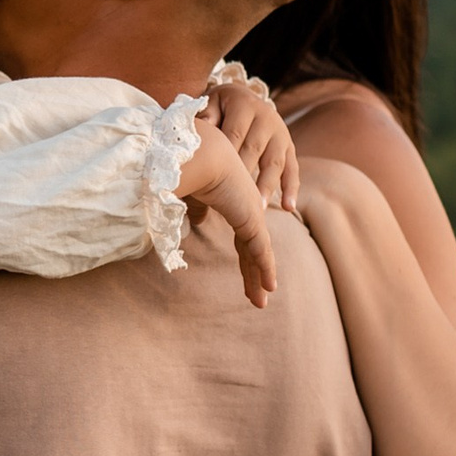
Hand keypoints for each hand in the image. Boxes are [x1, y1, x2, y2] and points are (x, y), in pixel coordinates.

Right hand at [176, 118, 277, 305]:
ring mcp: (252, 215)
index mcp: (234, 201)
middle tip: (257, 293)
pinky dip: (265, 271)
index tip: (247, 272)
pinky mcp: (252, 221)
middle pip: (252, 248)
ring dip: (258, 279)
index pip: (243, 236)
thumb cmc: (187, 167)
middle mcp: (247, 208)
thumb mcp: (190, 193)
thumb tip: (196, 221)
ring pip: (258, 255)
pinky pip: (260, 253)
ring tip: (260, 301)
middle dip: (254, 272)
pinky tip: (269, 288)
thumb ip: (196, 207)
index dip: (245, 256)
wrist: (197, 154)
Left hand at [204, 81, 299, 214]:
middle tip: (233, 200)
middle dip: (244, 175)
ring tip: (258, 208)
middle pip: (254, 149)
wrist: (242, 97)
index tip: (216, 179)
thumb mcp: (210, 104)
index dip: (227, 155)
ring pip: (274, 162)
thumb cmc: (219, 107)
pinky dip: (291, 188)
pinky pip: (293, 169)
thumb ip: (207, 116)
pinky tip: (288, 207)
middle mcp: (266, 117)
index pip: (234, 133)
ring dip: (266, 186)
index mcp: (244, 105)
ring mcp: (281, 133)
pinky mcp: (289, 147)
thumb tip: (204, 128)